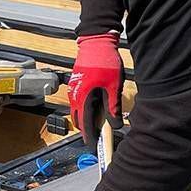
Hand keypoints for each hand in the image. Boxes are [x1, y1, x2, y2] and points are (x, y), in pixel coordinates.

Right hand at [67, 33, 123, 147]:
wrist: (96, 42)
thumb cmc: (104, 62)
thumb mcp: (114, 86)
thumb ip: (113, 107)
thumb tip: (116, 124)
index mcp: (84, 99)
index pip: (85, 126)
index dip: (89, 139)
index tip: (93, 148)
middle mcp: (75, 97)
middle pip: (79, 121)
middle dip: (88, 130)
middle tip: (100, 136)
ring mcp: (74, 90)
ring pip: (78, 111)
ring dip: (88, 118)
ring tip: (102, 121)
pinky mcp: (76, 84)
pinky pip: (79, 102)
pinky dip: (87, 108)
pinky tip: (99, 105)